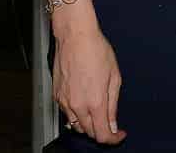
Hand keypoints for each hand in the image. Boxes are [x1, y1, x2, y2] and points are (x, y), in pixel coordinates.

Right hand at [52, 12, 126, 144]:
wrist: (75, 37)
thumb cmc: (96, 51)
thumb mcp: (114, 77)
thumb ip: (113, 104)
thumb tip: (113, 123)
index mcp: (95, 101)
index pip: (102, 134)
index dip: (113, 139)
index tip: (119, 135)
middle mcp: (77, 105)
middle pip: (89, 133)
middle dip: (101, 132)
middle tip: (112, 124)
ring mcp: (64, 102)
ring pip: (76, 126)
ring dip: (89, 125)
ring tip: (99, 113)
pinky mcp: (56, 97)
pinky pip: (67, 114)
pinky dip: (77, 115)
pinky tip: (85, 104)